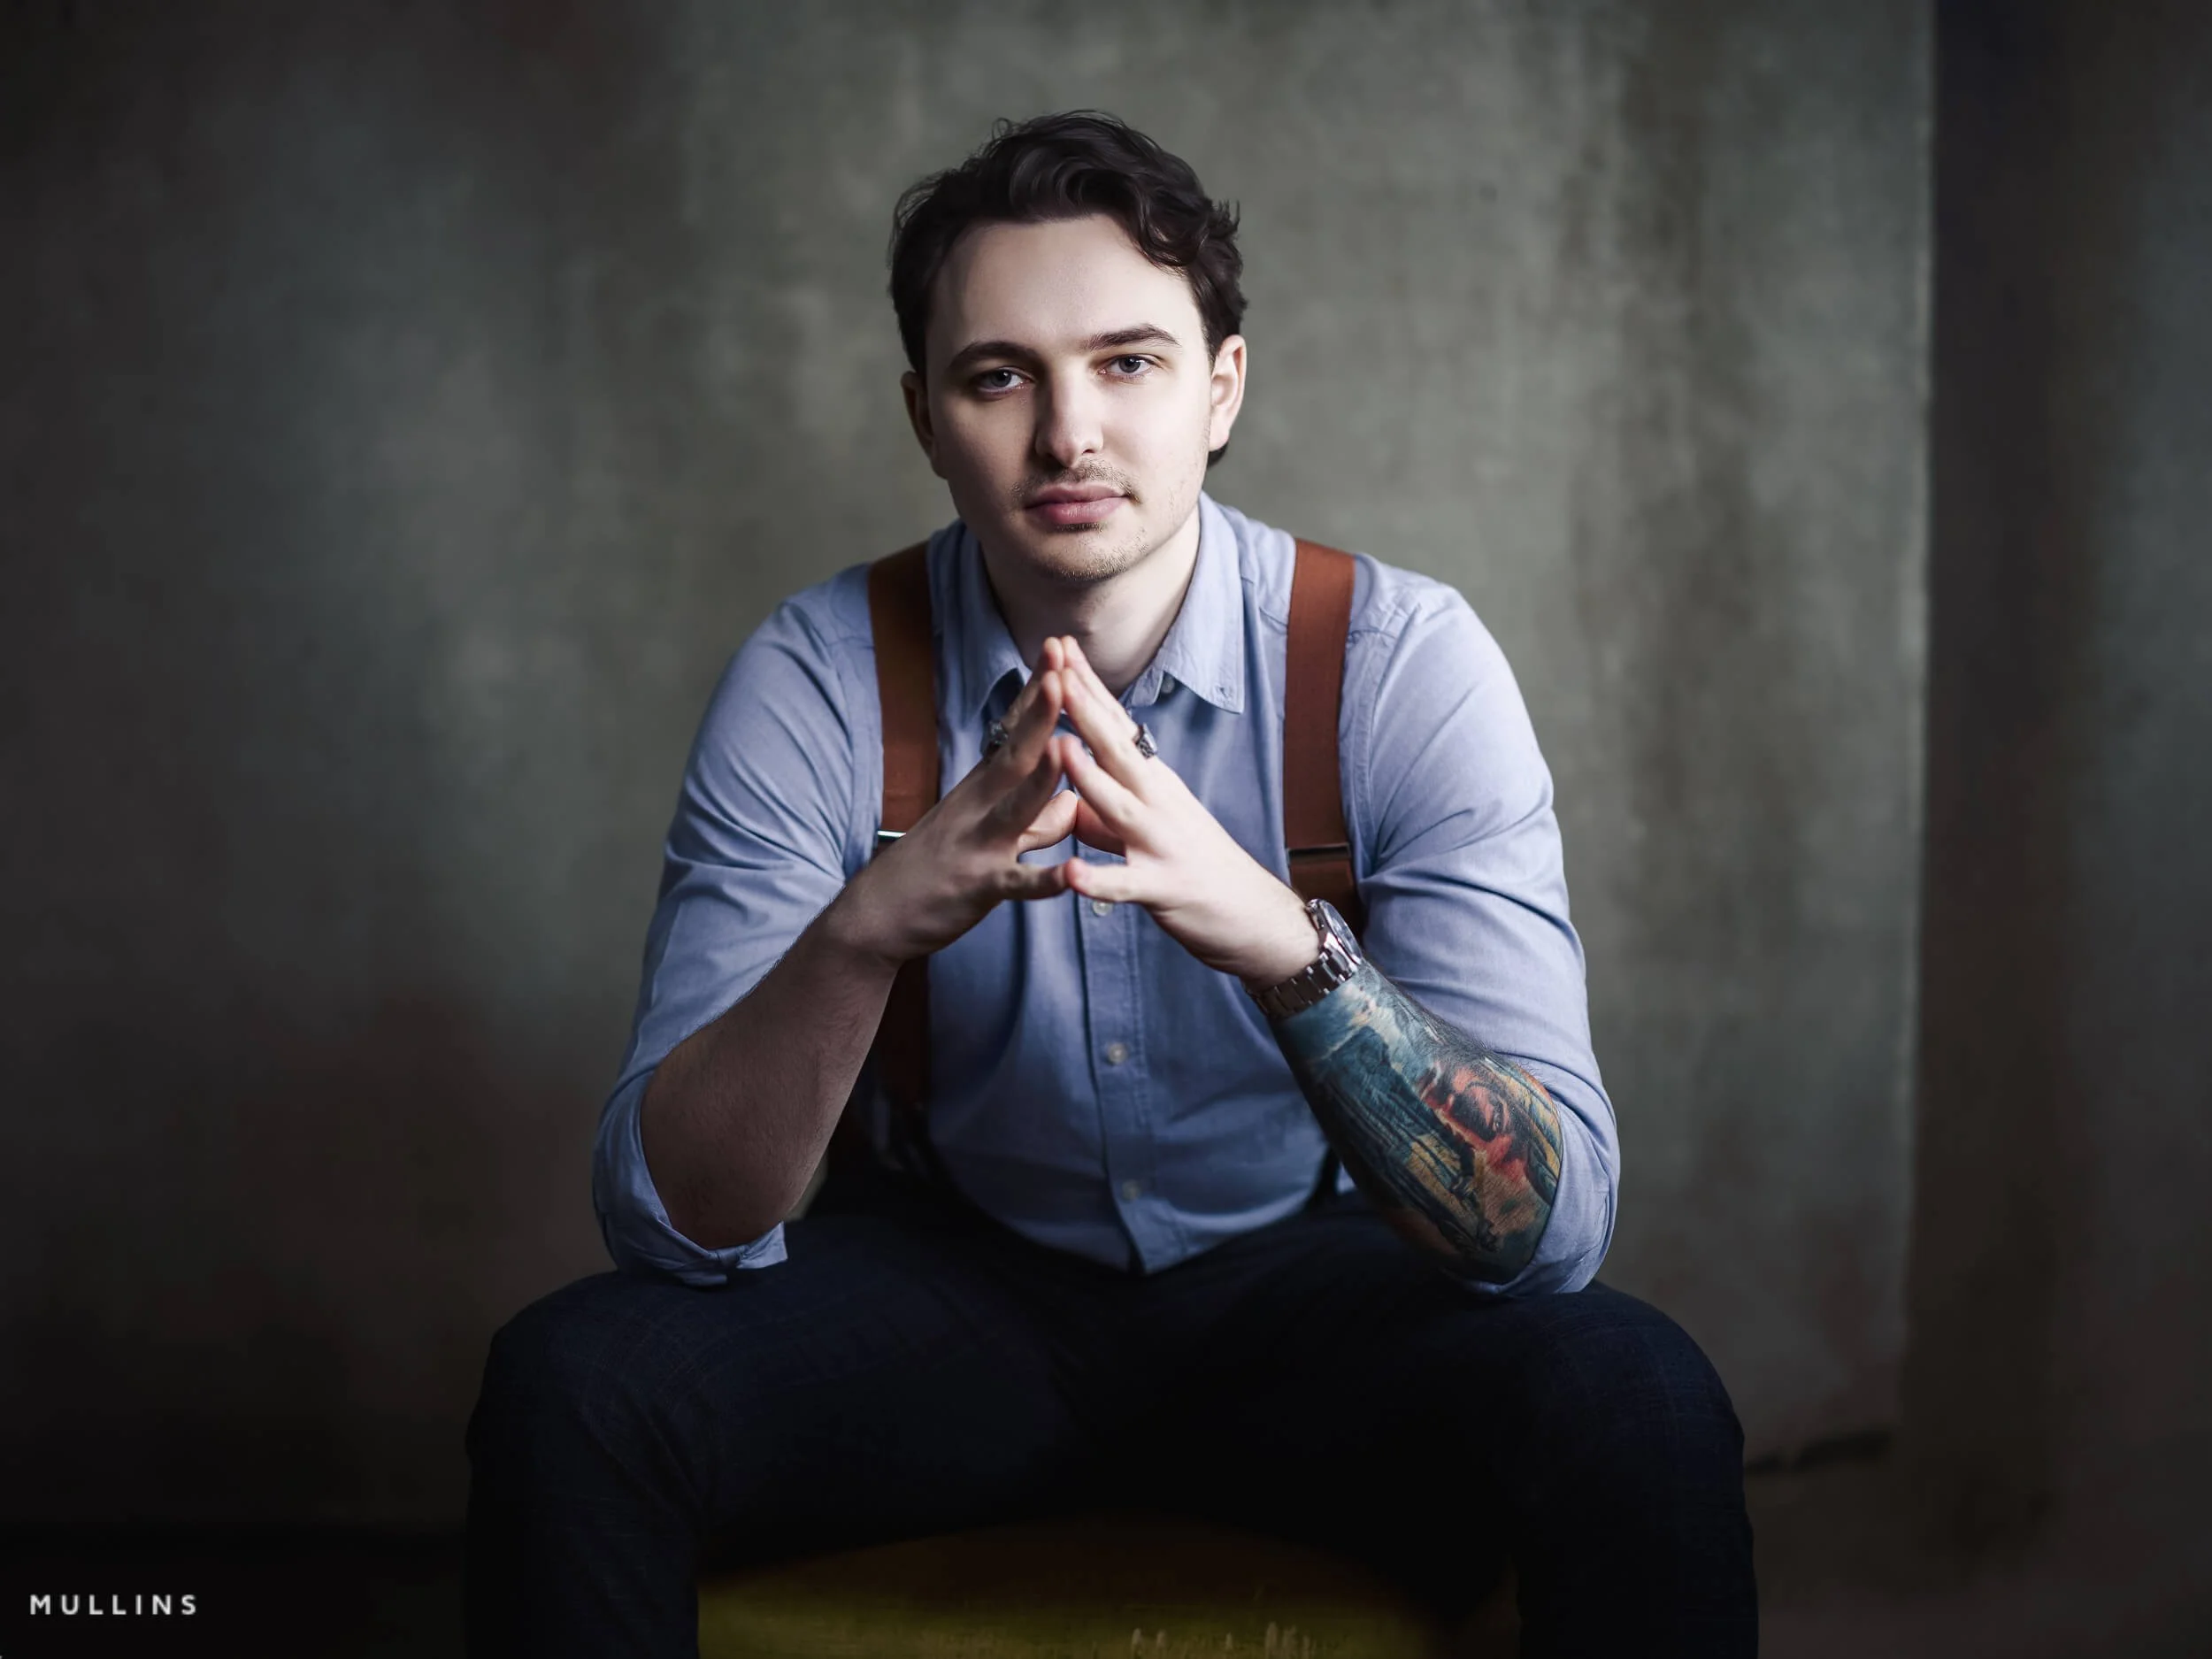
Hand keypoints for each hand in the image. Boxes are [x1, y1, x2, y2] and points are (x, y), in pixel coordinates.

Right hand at [828, 653, 1079, 964]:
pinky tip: (1071, 876)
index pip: (1013, 730)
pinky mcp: (980, 887)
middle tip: (1062, 670)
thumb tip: (1073, 803)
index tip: (1058, 650)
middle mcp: (979, 807)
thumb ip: (1036, 821)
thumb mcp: (987, 835)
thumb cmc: (934, 869)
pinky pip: (1017, 884)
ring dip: (1040, 779)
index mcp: (982, 788)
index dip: (1036, 692)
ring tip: (1066, 748)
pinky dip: (1045, 881)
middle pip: (1014, 753)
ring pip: (1015, 809)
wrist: (877, 915)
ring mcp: (979, 845)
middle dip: (1040, 714)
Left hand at [1047, 637, 1318, 987]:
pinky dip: (1099, 880)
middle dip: (1084, 709)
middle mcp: (1159, 803)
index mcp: (1153, 783)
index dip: (1088, 686)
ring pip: (1120, 807)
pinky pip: (1126, 885)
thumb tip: (1070, 786)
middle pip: (1117, 749)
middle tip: (1055, 668)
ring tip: (1060, 749)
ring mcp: (1162, 843)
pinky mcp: (1164, 888)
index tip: (1060, 646)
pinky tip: (1073, 875)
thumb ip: (1107, 807)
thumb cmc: (1195, 866)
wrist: (1253, 915)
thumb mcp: (1149, 825)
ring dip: (1089, 778)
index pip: (1116, 724)